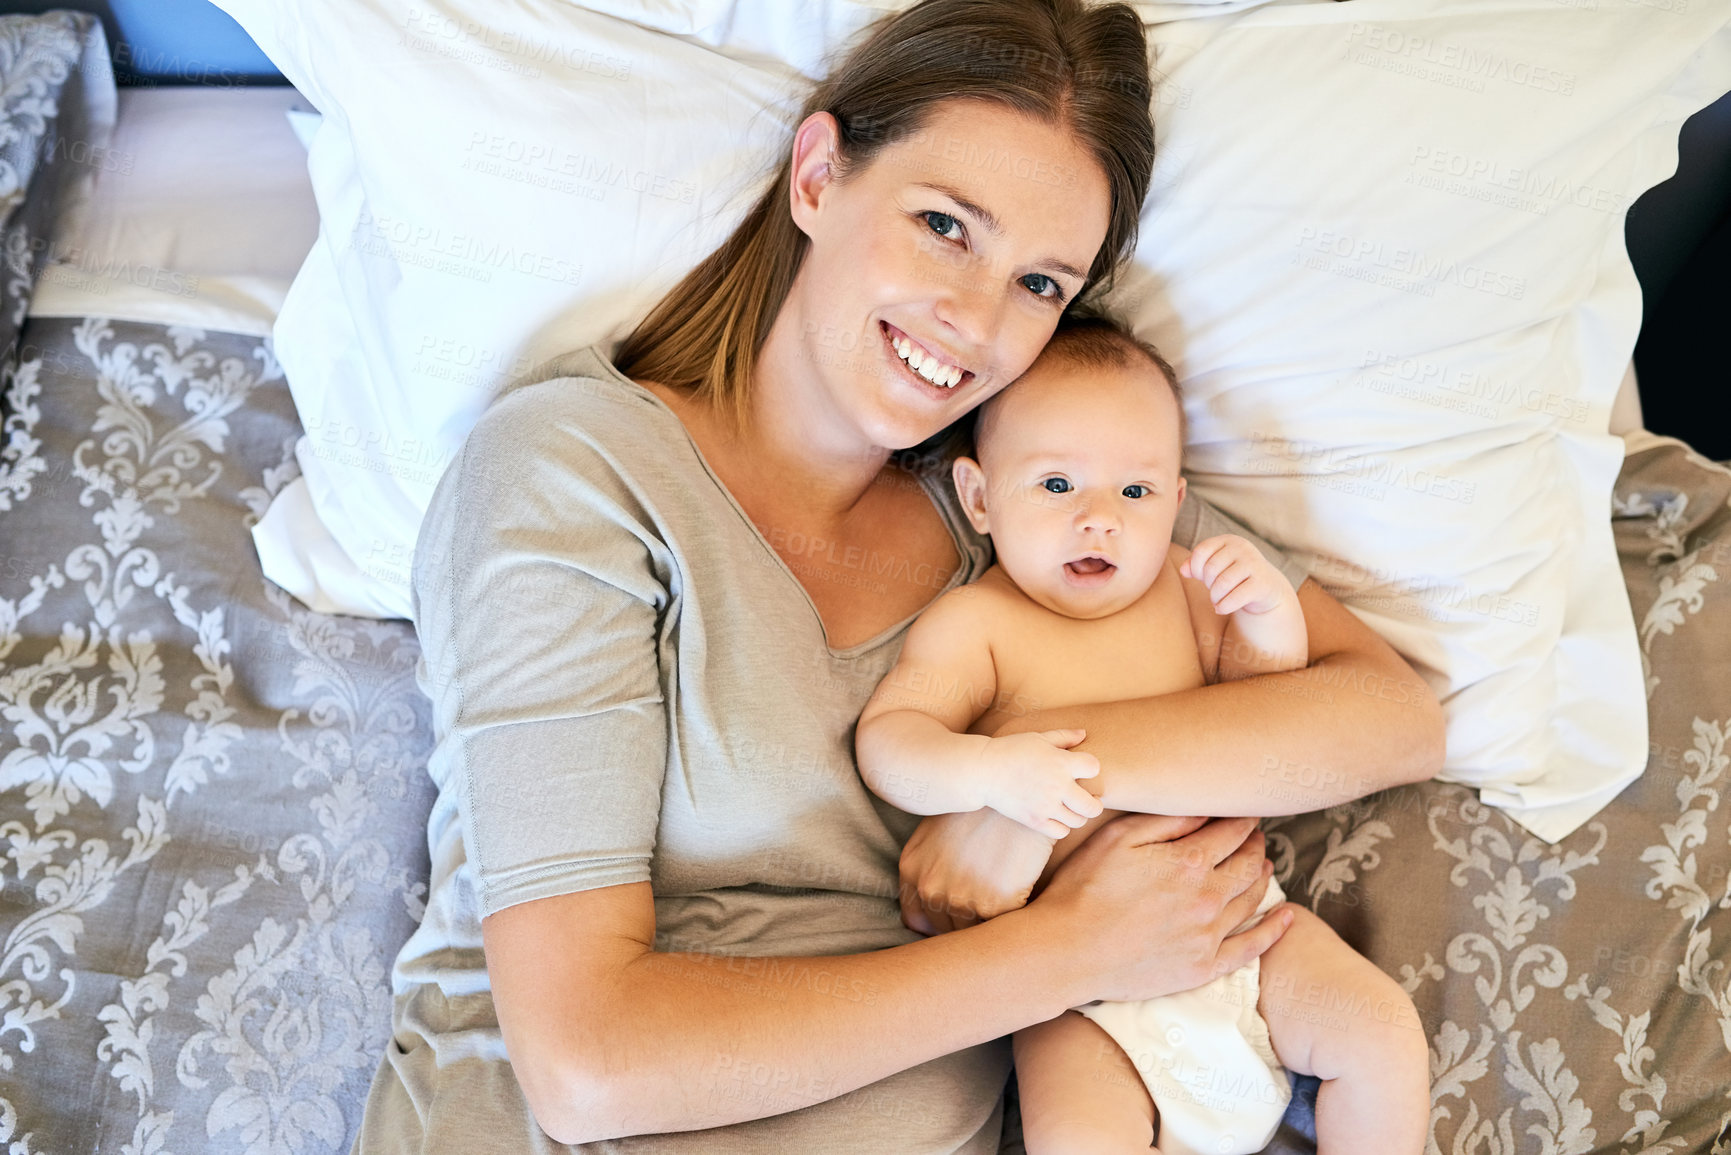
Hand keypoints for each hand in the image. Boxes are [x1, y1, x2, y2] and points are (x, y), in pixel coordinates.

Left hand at [898, 808, 1057, 934]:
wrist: (1017, 788)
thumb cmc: (980, 809)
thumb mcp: (937, 831)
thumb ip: (927, 866)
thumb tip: (928, 898)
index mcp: (912, 870)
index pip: (916, 920)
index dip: (937, 924)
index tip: (955, 920)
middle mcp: (930, 887)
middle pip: (944, 930)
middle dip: (964, 925)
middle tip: (987, 912)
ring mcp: (961, 898)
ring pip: (972, 934)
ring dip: (987, 926)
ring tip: (1004, 907)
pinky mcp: (995, 905)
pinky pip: (1000, 929)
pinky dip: (1010, 921)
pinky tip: (1019, 901)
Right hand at [976, 729, 1102, 837]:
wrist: (983, 770)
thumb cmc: (1011, 750)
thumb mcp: (1038, 738)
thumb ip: (1063, 737)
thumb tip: (1084, 733)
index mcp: (1061, 762)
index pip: (1094, 768)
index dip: (1091, 768)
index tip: (1082, 770)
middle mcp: (1057, 785)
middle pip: (1093, 806)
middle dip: (1094, 803)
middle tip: (1086, 800)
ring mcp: (1046, 806)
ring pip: (1078, 821)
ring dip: (1077, 815)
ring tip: (1069, 808)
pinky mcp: (1034, 820)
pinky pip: (1061, 832)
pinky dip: (1061, 827)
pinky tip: (1055, 817)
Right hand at [1029, 813, 1293, 1004]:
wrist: (1067, 951)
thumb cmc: (1084, 888)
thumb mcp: (1117, 838)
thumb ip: (1166, 821)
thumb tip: (1204, 809)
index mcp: (1188, 862)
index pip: (1231, 832)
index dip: (1242, 819)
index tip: (1246, 812)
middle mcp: (1207, 897)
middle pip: (1248, 864)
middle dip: (1255, 845)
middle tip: (1255, 835)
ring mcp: (1208, 935)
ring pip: (1252, 900)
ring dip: (1263, 877)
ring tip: (1264, 864)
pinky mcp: (1202, 967)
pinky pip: (1250, 949)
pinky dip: (1273, 931)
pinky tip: (1287, 917)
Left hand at [1180, 535, 1294, 615]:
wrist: (1266, 587)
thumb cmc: (1233, 575)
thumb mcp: (1215, 566)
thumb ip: (1195, 565)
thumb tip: (1184, 570)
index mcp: (1229, 540)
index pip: (1201, 551)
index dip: (1196, 568)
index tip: (1201, 578)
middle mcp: (1243, 548)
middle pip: (1211, 569)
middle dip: (1208, 585)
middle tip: (1213, 592)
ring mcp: (1254, 564)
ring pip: (1222, 584)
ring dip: (1215, 598)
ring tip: (1217, 601)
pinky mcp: (1262, 583)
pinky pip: (1235, 597)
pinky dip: (1224, 606)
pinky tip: (1221, 609)